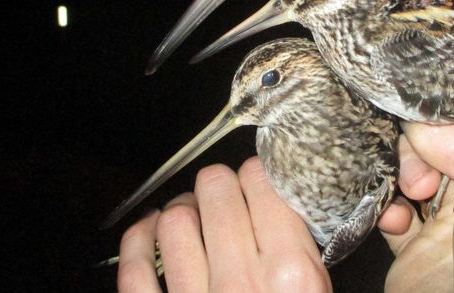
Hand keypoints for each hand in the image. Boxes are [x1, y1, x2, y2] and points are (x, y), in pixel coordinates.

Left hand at [116, 157, 331, 292]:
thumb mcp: (319, 292)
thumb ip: (303, 249)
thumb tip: (281, 202)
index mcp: (290, 273)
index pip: (262, 183)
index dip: (259, 173)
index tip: (258, 179)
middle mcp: (240, 281)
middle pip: (215, 188)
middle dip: (220, 183)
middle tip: (226, 194)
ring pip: (175, 218)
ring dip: (183, 208)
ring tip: (193, 212)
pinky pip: (134, 266)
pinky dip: (139, 238)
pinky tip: (150, 229)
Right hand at [379, 94, 453, 291]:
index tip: (447, 108)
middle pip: (447, 132)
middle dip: (430, 136)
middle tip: (439, 164)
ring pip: (415, 165)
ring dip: (403, 166)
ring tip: (413, 190)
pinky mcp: (422, 254)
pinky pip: (392, 212)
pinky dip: (385, 206)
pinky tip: (394, 214)